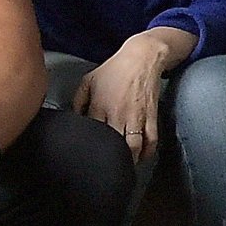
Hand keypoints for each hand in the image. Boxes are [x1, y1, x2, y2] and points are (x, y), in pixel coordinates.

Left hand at [75, 34, 170, 159]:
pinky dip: (148, 152)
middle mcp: (117, 115)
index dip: (90, 148)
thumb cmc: (114, 69)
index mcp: (99, 107)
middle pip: (114, 146)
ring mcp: (136, 117)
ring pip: (134, 148)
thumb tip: (74, 119)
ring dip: (130, 160)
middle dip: (111, 160)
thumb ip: (78, 101)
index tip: (88, 155)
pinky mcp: (151, 116)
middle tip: (106, 167)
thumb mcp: (88, 80)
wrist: (142, 58)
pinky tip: (142, 157)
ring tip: (124, 165)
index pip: (93, 136)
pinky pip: (151, 140)